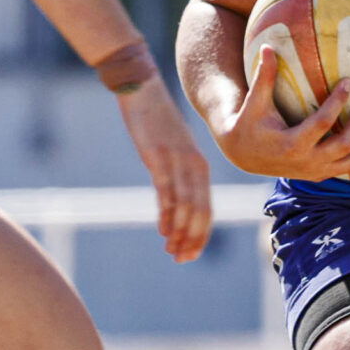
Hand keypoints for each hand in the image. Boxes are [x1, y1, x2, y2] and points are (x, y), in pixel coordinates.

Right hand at [117, 77, 212, 261]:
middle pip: (201, 211)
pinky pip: (166, 189)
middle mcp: (194, 165)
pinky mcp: (158, 156)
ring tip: (172, 251)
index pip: (207, 209)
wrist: (143, 89)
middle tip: (182, 260)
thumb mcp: (172, 151)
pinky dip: (167, 212)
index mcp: (199, 167)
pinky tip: (163, 229)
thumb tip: (175, 201)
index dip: (201, 235)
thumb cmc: (156, 123)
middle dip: (193, 239)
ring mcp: (177, 161)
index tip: (192, 254)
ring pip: (186, 205)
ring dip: (180, 231)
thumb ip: (177, 175)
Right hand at [209, 47, 349, 180]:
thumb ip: (264, 76)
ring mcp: (314, 172)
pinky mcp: (319, 175)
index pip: (321, 123)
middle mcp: (305, 162)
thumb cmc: (250, 122)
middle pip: (343, 145)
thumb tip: (268, 46)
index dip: (337, 103)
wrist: (244, 155)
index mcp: (290, 144)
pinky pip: (348, 169)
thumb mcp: (255, 101)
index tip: (349, 81)